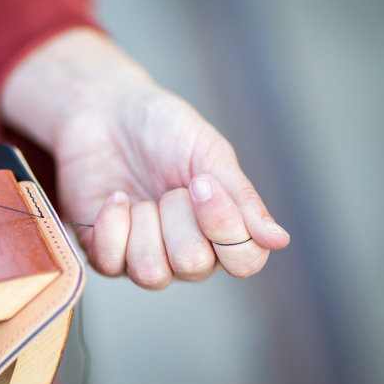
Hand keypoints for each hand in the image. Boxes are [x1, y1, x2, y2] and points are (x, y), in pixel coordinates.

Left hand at [0, 28, 288, 287]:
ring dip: (144, 226)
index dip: (226, 228)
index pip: (244, 261)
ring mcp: (144, 254)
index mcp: (222, 228)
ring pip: (151, 274)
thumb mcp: (208, 152)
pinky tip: (115, 198)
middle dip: (178, 218)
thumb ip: (241, 197)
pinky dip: (111, 225)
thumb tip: (279, 239)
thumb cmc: (162, 128)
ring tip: (138, 197)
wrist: (104, 109)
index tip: (203, 183)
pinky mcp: (104, 251)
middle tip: (169, 187)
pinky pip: (109, 262)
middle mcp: (186, 251)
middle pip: (193, 265)